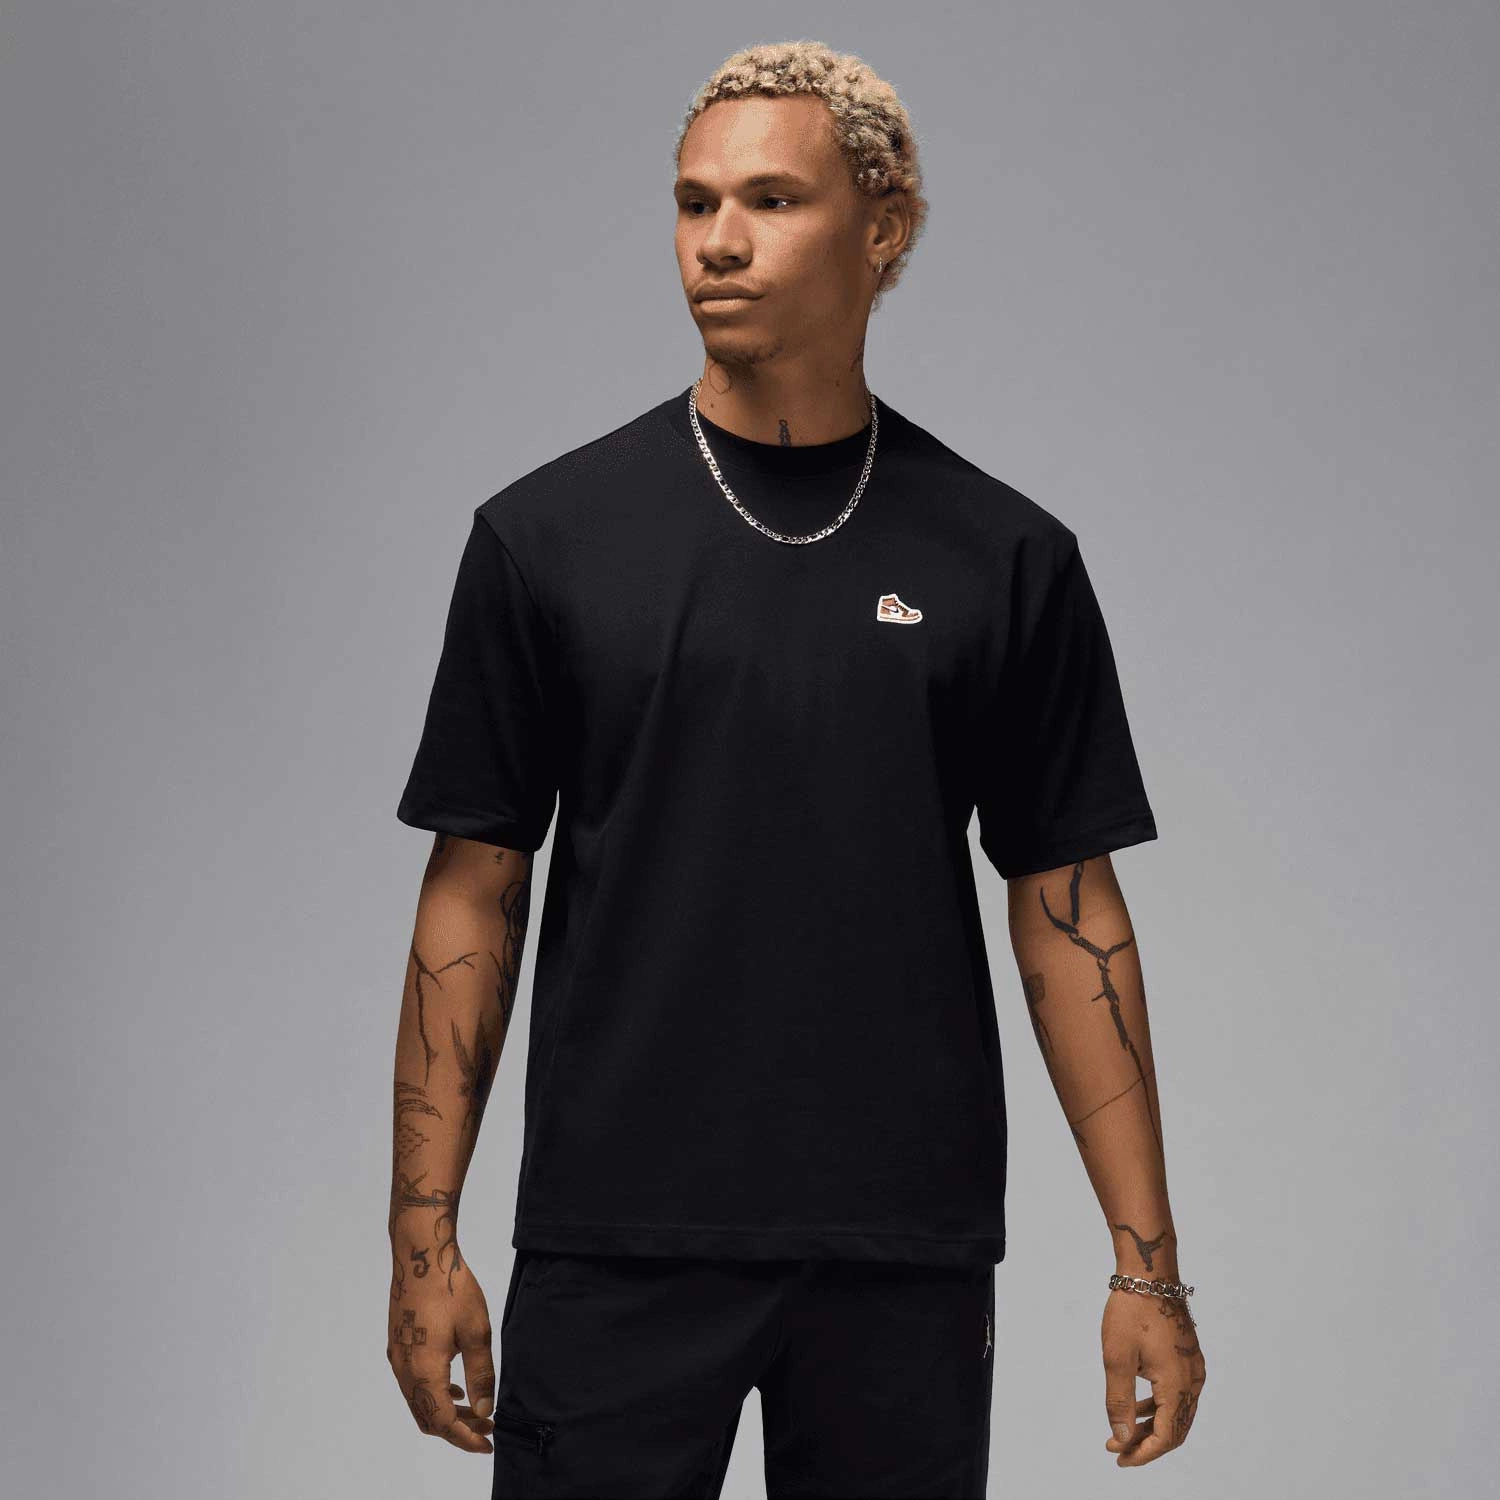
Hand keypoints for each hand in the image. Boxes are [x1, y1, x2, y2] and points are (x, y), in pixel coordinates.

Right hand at [387, 1253, 496, 1452]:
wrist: (421, 1254)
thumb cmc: (452, 1288)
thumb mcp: (476, 1331)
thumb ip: (480, 1374)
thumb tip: (483, 1409)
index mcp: (423, 1371)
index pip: (443, 1423)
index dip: (466, 1438)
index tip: (489, 1443)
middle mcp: (404, 1370)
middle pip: (428, 1418)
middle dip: (458, 1428)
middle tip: (487, 1426)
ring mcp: (397, 1358)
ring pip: (418, 1403)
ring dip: (445, 1412)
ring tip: (476, 1410)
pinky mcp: (397, 1345)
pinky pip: (412, 1385)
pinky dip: (433, 1395)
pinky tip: (454, 1388)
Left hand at [1101, 1281, 1206, 1465]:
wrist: (1149, 1274)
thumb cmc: (1131, 1311)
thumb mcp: (1117, 1358)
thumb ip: (1120, 1401)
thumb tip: (1122, 1436)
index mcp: (1178, 1384)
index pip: (1166, 1436)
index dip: (1143, 1453)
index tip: (1119, 1458)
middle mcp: (1193, 1379)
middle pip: (1175, 1428)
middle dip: (1146, 1443)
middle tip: (1117, 1449)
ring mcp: (1193, 1367)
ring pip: (1177, 1412)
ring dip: (1152, 1426)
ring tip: (1123, 1431)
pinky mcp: (1188, 1357)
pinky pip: (1178, 1394)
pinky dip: (1158, 1406)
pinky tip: (1138, 1406)